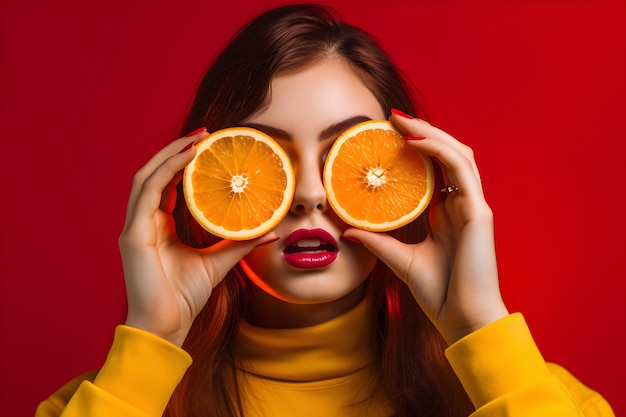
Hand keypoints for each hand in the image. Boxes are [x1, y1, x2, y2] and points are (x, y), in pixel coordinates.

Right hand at [118, 130, 276, 345]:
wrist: (166, 326)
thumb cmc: (184, 297)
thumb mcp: (218, 263)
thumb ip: (240, 244)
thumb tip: (272, 231)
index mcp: (157, 225)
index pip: (167, 184)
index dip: (183, 162)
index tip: (208, 146)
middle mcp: (143, 222)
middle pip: (155, 173)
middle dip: (177, 150)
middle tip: (206, 133)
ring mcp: (134, 226)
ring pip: (147, 176)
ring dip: (170, 154)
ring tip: (197, 139)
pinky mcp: (132, 234)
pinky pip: (147, 191)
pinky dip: (166, 170)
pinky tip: (187, 158)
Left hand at [343, 113, 508, 344]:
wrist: (462, 320)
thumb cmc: (439, 294)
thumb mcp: (399, 261)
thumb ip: (378, 242)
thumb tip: (346, 230)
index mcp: (450, 214)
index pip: (436, 169)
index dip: (417, 148)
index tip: (387, 134)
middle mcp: (464, 205)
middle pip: (448, 154)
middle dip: (423, 131)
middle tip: (391, 118)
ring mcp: (474, 206)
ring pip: (458, 154)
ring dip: (430, 133)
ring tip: (400, 121)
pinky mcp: (479, 213)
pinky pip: (460, 169)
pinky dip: (439, 150)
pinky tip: (415, 140)